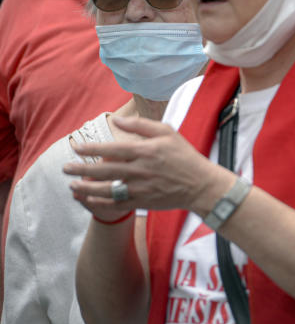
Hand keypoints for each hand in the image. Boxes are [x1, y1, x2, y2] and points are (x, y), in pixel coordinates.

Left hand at [64, 116, 230, 217]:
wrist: (200, 185)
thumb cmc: (184, 156)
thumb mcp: (168, 133)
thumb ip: (141, 125)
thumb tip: (116, 119)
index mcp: (146, 151)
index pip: (112, 148)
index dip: (92, 148)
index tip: (76, 147)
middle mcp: (140, 170)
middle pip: (104, 169)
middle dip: (81, 169)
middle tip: (65, 167)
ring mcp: (140, 188)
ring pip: (106, 189)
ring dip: (86, 187)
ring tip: (72, 184)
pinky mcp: (142, 202)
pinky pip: (115, 204)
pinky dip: (99, 202)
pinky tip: (88, 198)